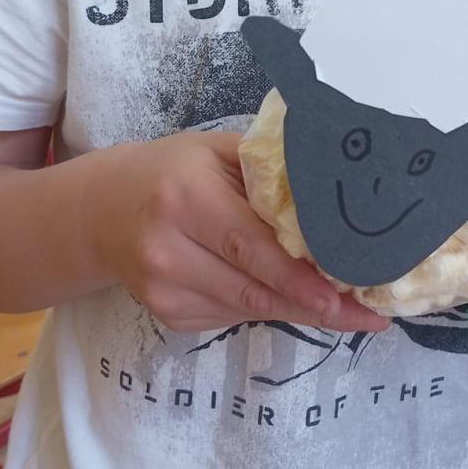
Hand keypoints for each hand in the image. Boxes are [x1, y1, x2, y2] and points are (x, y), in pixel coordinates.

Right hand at [100, 131, 389, 336]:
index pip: (252, 247)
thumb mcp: (216, 151)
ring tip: (348, 310)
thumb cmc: (172, 171)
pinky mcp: (168, 316)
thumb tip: (337, 191)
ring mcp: (164, 291)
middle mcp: (168, 249)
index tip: (348, 297)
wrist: (100, 211)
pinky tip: (293, 299)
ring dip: (299, 311)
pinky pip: (232, 317)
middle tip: (367, 315)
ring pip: (248, 311)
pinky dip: (267, 308)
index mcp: (186, 197)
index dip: (301, 278)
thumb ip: (269, 169)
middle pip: (254, 289)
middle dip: (316, 306)